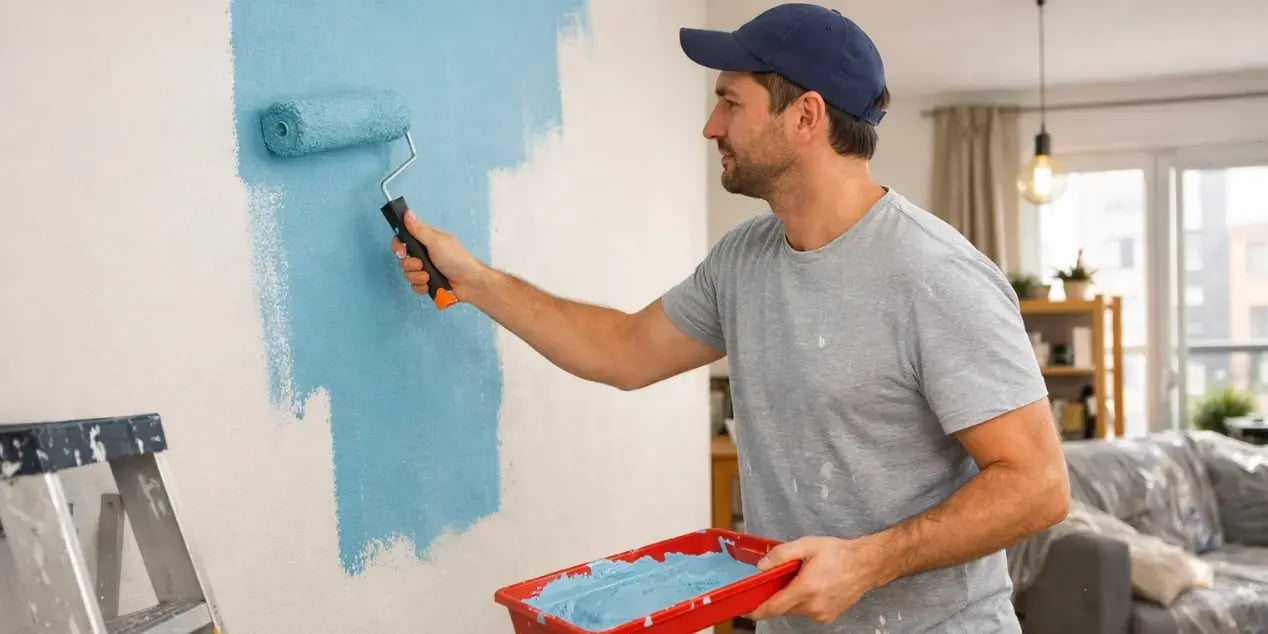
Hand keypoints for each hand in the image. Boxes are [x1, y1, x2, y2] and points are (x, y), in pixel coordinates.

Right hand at [391, 210, 486, 299]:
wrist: (469, 283)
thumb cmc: (458, 260)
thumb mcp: (437, 242)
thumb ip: (419, 230)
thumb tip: (407, 214)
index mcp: (426, 240)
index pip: (403, 239)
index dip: (399, 245)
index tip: (403, 251)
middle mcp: (424, 254)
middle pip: (403, 258)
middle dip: (411, 264)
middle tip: (422, 264)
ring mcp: (426, 269)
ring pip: (408, 273)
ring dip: (418, 276)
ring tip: (430, 276)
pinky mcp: (427, 282)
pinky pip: (414, 286)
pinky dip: (422, 287)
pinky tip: (430, 284)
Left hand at [748, 535, 890, 624]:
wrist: (866, 564)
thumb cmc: (838, 554)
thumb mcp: (807, 545)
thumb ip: (781, 554)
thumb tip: (761, 566)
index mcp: (806, 589)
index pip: (773, 607)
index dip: (757, 610)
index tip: (745, 609)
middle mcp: (813, 606)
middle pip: (782, 609)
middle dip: (775, 597)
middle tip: (777, 580)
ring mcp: (821, 614)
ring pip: (794, 610)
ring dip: (790, 598)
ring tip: (800, 579)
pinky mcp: (827, 617)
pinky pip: (806, 612)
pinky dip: (803, 602)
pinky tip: (812, 587)